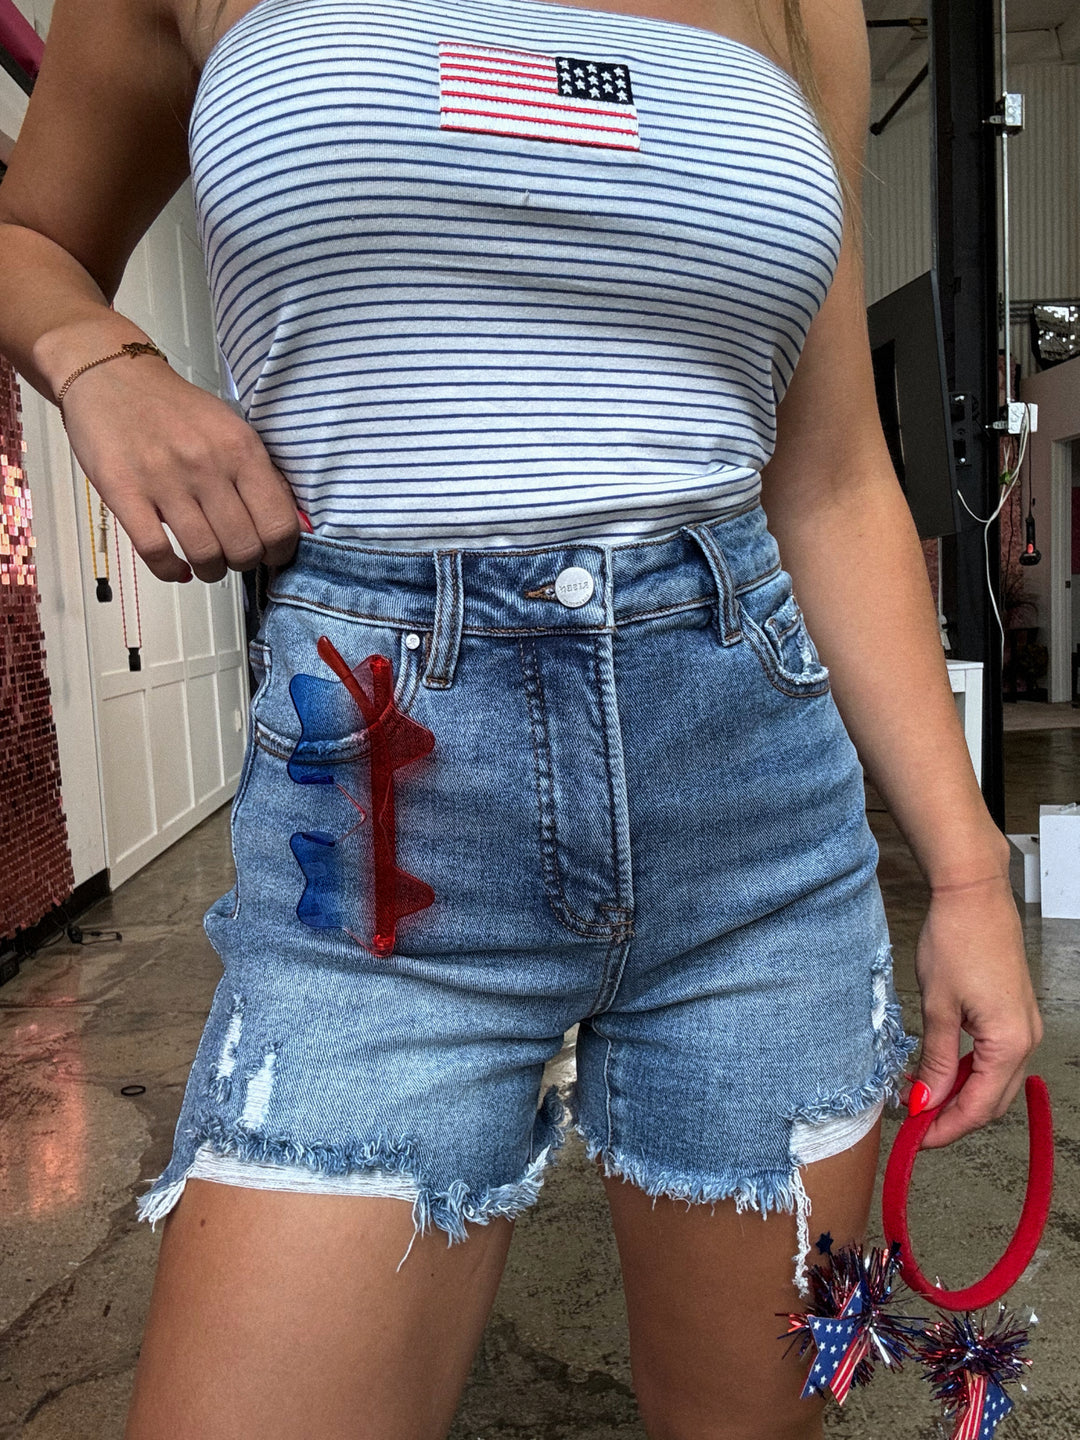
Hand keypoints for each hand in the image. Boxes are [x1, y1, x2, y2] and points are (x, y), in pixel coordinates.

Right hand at [60, 354, 300, 583]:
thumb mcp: (232, 430)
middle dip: (242, 563)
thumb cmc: (177, 410)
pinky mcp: (124, 492)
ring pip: (204, 555)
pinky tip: (176, 567)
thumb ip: (261, 476)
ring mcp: (164, 479)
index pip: (279, 525)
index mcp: (241, 449)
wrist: (112, 377)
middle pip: (243, 548)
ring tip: (206, 563)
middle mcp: (207, 464)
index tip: (269, 554)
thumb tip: (290, 526)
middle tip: (233, 555)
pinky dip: (170, 571)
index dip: (278, 552)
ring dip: (210, 570)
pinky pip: (156, 552)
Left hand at [907, 871, 1043, 1148]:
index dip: (946, 1126)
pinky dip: (968, 1069)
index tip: (917, 1136)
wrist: (973, 896)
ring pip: (994, 1080)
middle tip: (915, 1121)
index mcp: (1009, 1042)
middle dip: (954, 1115)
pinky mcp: (1014, 1013)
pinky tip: (939, 1068)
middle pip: (992, 1100)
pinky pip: (995, 1057)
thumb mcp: (937, 1007)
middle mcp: (1025, 1038)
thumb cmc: (956, 941)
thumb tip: (925, 1098)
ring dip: (960, 1092)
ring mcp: (1024, 1026)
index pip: (979, 1106)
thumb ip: (934, 1059)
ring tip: (920, 1093)